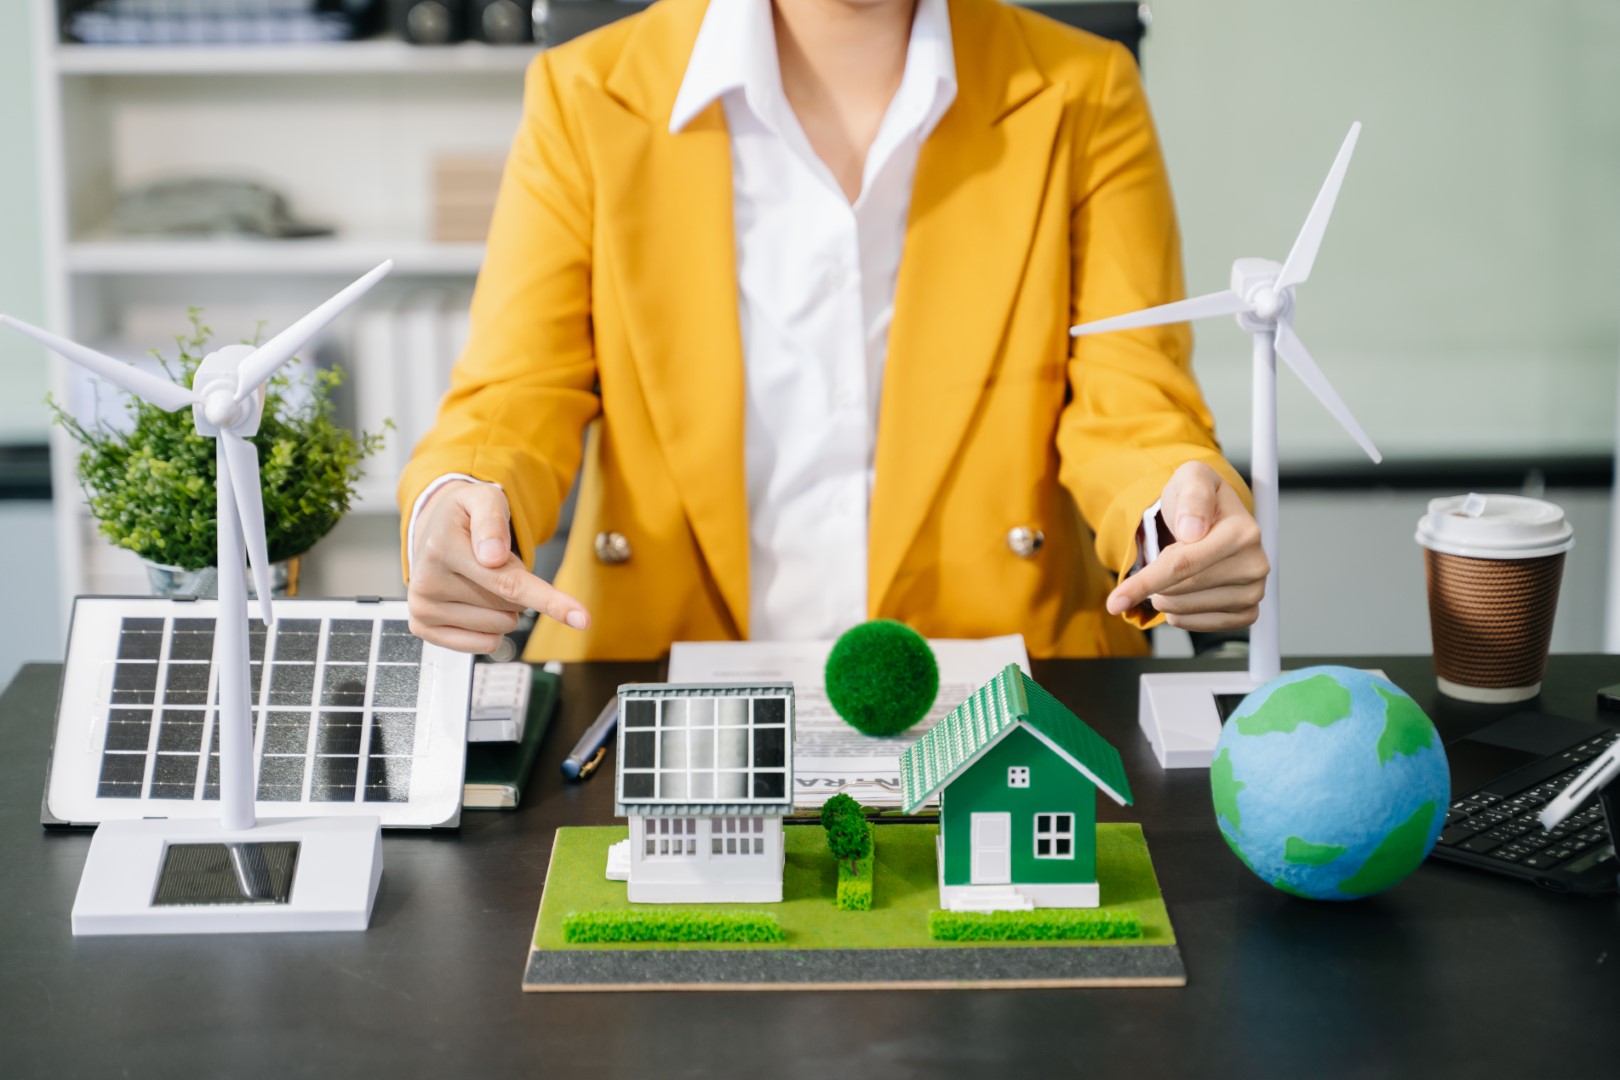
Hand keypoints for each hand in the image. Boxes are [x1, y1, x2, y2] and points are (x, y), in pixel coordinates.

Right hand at [407, 481, 590, 652]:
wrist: (433, 526)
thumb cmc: (465, 515)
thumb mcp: (485, 499)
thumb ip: (492, 520)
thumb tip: (493, 556)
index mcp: (443, 547)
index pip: (508, 583)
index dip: (550, 601)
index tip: (582, 619)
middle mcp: (428, 580)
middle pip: (509, 608)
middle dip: (515, 589)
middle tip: (495, 564)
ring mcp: (423, 606)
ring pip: (499, 628)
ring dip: (502, 607)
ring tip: (481, 580)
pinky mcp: (422, 626)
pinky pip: (482, 643)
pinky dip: (491, 628)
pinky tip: (474, 604)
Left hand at [1105, 462, 1267, 631]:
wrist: (1214, 515)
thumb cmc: (1197, 499)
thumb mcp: (1191, 479)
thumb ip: (1192, 497)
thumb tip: (1192, 529)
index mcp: (1242, 532)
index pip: (1183, 565)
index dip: (1145, 583)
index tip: (1114, 601)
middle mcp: (1255, 564)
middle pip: (1180, 591)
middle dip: (1154, 582)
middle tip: (1161, 557)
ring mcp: (1254, 591)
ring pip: (1185, 610)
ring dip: (1165, 596)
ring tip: (1175, 571)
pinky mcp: (1247, 611)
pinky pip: (1200, 625)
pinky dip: (1180, 614)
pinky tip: (1182, 593)